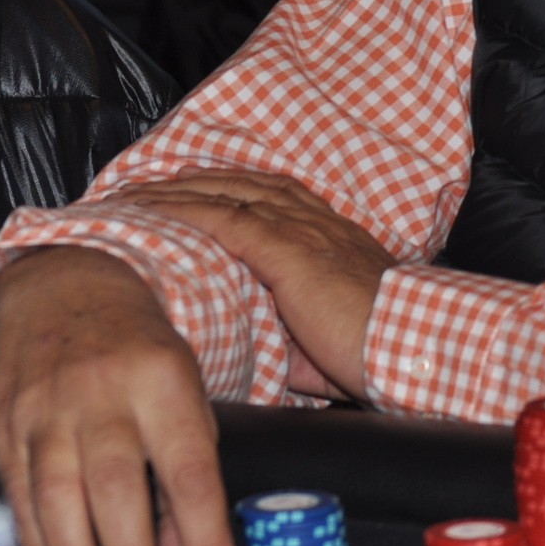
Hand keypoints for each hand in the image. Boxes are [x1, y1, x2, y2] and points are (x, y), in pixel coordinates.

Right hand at [0, 247, 237, 545]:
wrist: (66, 281)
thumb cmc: (140, 347)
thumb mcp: (184, 385)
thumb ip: (186, 463)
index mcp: (164, 380)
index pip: (190, 470)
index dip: (203, 539)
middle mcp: (104, 394)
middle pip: (116, 487)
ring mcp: (48, 409)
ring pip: (60, 498)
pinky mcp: (5, 425)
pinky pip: (20, 497)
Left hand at [125, 170, 395, 402]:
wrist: (411, 343)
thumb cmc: (378, 352)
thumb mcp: (326, 346)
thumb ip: (291, 345)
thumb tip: (262, 364)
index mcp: (329, 239)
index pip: (272, 198)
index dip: (230, 190)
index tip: (194, 191)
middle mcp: (315, 223)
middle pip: (243, 185)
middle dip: (193, 181)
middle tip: (149, 184)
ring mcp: (300, 231)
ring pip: (225, 194)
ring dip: (175, 190)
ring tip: (133, 194)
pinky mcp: (285, 248)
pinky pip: (222, 217)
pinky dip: (181, 210)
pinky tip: (150, 211)